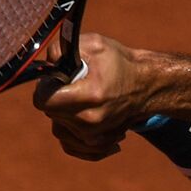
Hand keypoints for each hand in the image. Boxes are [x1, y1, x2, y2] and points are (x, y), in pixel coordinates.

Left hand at [33, 33, 149, 157]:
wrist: (145, 86)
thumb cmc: (119, 63)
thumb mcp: (94, 45)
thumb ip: (63, 49)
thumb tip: (46, 62)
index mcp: (91, 95)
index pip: (45, 100)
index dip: (45, 87)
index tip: (57, 79)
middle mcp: (91, 120)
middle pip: (51, 112)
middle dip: (56, 98)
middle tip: (72, 85)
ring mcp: (94, 135)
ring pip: (58, 128)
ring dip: (61, 114)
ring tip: (78, 99)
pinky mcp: (97, 144)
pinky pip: (70, 145)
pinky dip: (69, 133)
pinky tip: (77, 120)